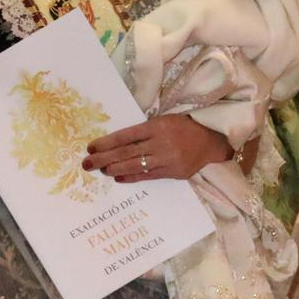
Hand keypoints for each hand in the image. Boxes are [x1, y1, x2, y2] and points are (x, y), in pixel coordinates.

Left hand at [84, 113, 233, 183]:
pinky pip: (148, 176)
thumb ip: (143, 131)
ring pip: (135, 166)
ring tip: (101, 170)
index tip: (91, 147)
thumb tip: (116, 143)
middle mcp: (161, 143)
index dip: (106, 143)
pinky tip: (118, 178)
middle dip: (104, 158)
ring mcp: (167, 159)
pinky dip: (131, 177)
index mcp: (157, 126)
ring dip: (115, 169)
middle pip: (126, 152)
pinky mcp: (173, 173)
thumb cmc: (183, 127)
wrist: (211, 140)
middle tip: (87, 163)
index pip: (125, 136)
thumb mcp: (163, 120)